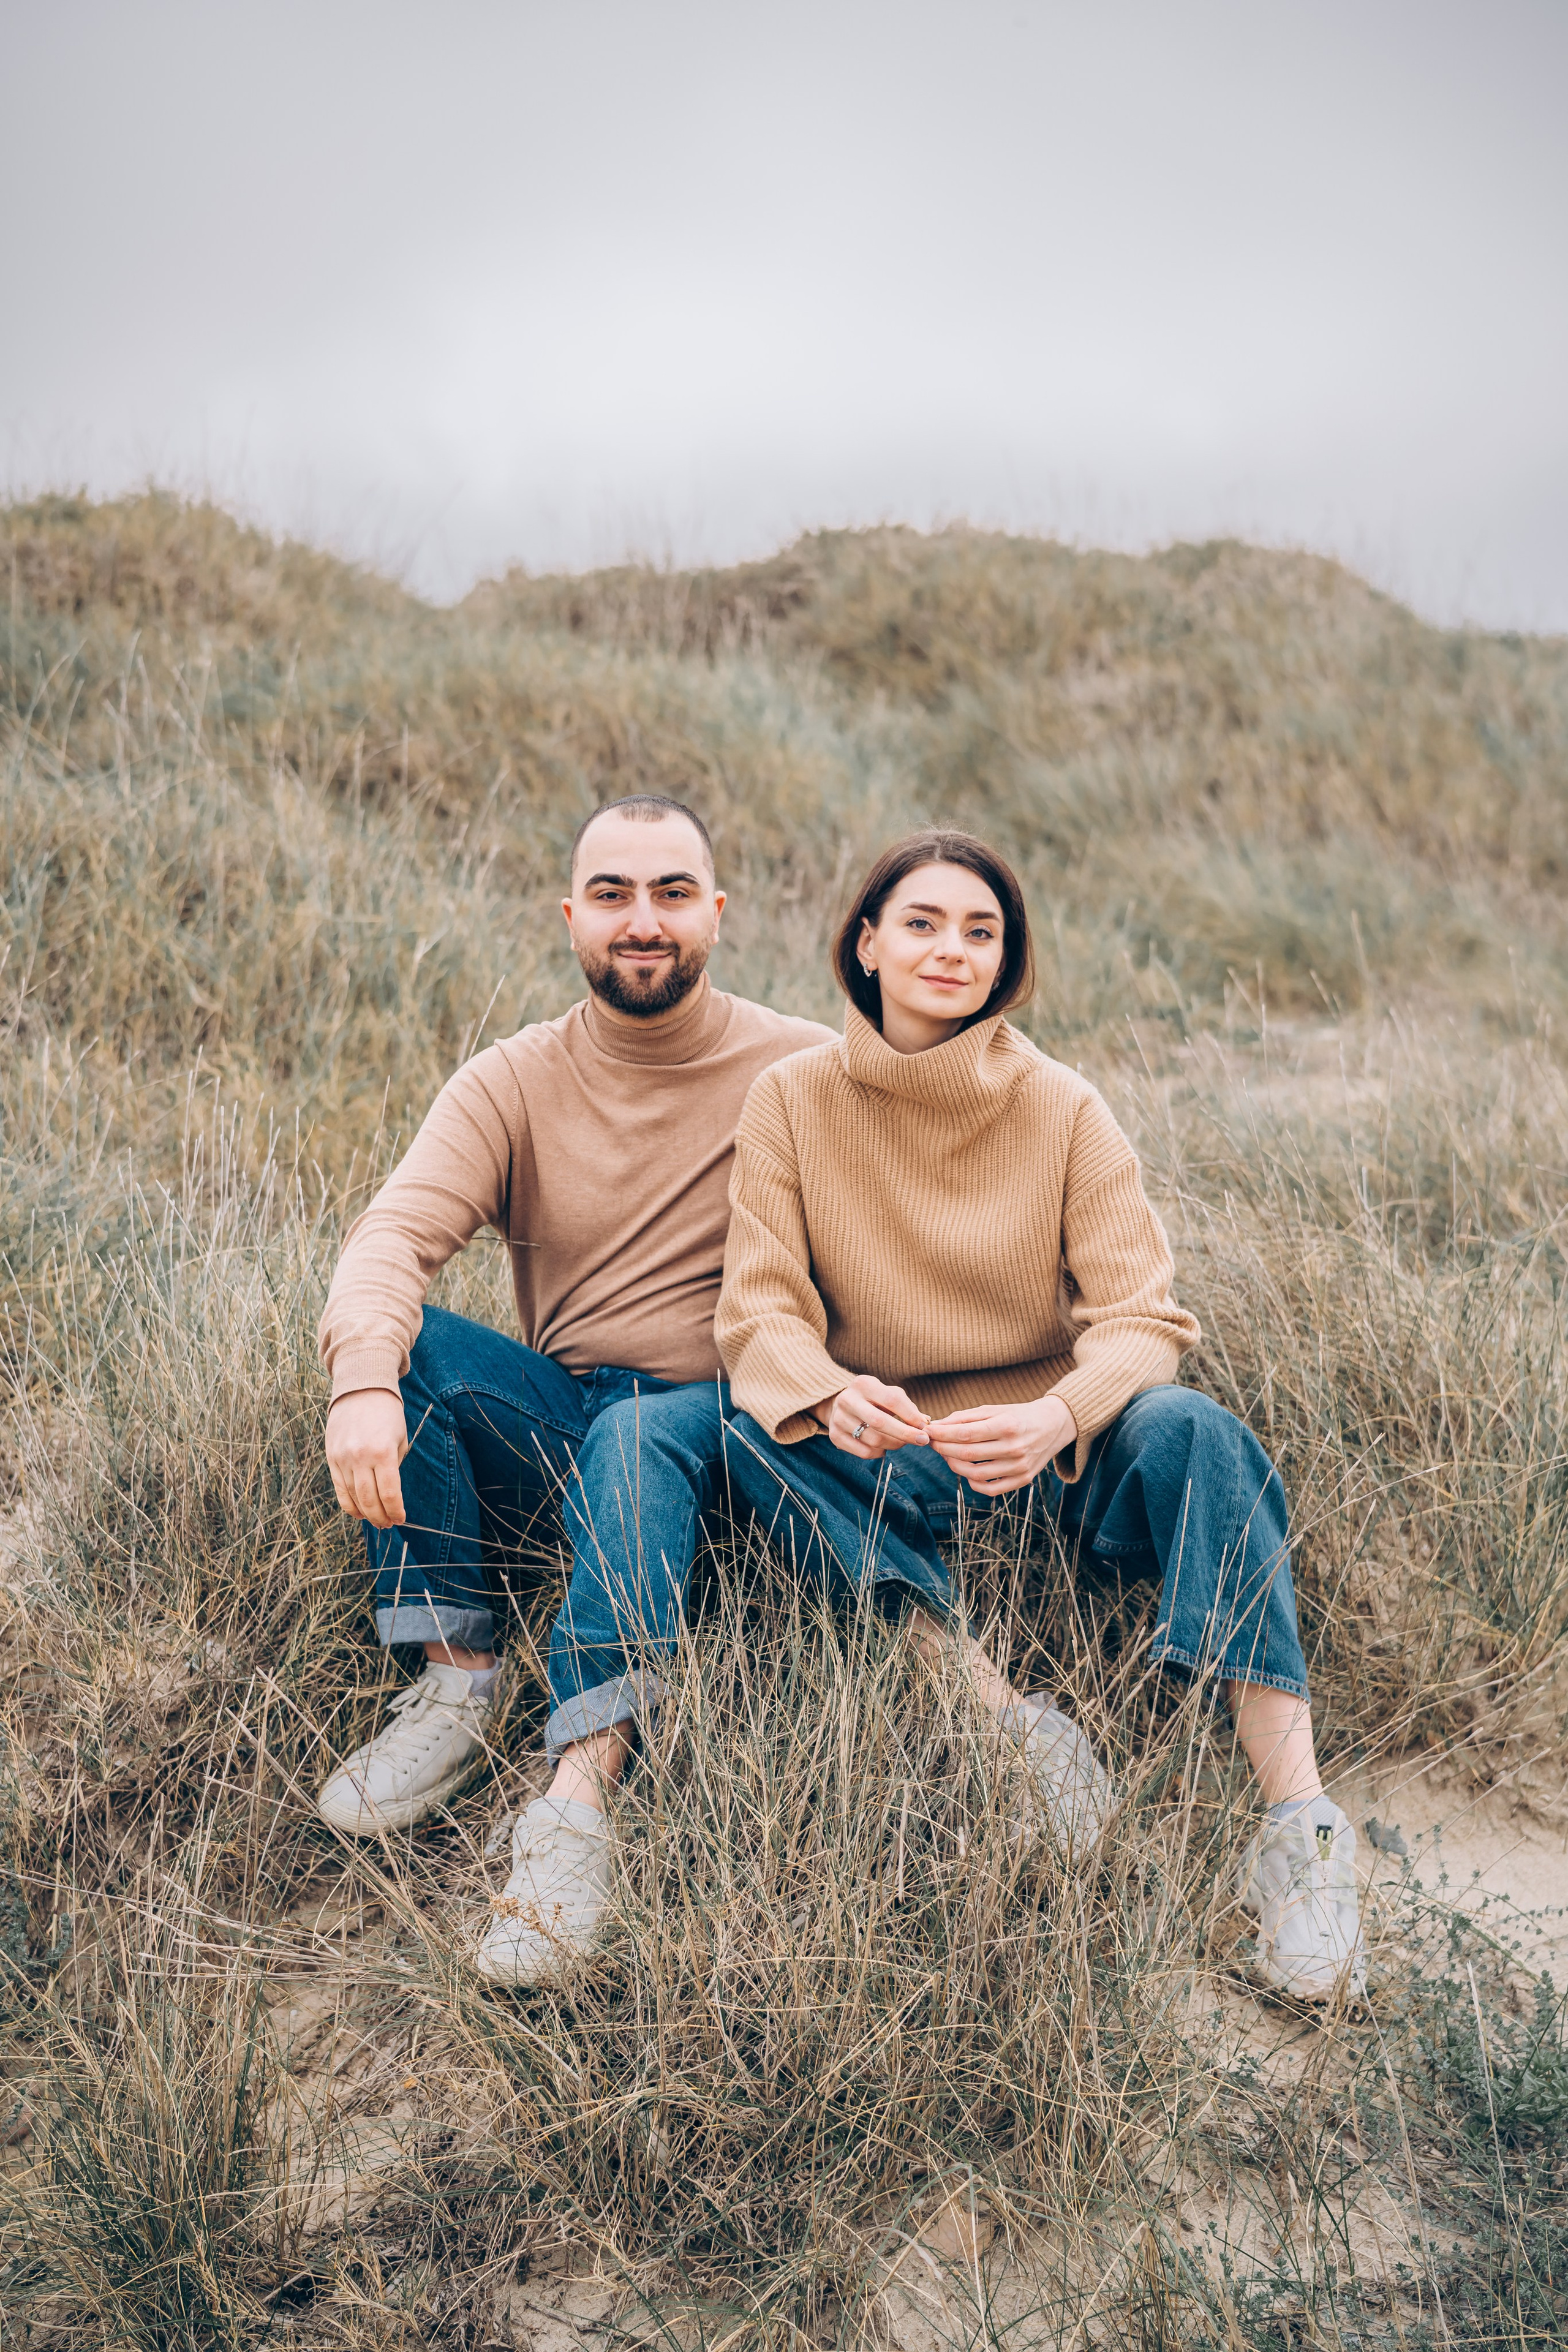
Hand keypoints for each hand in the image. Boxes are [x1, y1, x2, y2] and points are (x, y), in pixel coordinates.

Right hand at [326, 1389, 408, 1527]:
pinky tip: (358, 1512)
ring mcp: (343, 1458)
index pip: (389, 1492)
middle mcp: (360, 1457)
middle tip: (388, 1524)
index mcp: (383, 1452)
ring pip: (353, 1496)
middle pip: (370, 1499)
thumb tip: (389, 1495)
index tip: (400, 1518)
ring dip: (366, 1513)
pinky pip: (339, 1488)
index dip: (395, 1510)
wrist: (361, 1390)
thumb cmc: (387, 1414)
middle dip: (381, 1516)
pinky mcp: (331, 1457)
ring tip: (376, 1520)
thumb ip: (394, 1467)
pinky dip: (348, 1504)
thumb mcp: (400, 1439)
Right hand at [814, 1374, 929, 1457]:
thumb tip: (925, 1422)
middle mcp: (848, 1399)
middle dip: (905, 1434)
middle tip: (922, 1441)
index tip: (924, 1427)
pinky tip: (884, 1447)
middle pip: (880, 1422)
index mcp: (863, 1384)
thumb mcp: (889, 1394)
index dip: (910, 1415)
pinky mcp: (835, 1436)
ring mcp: (839, 1419)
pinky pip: (864, 1452)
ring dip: (894, 1445)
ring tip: (902, 1442)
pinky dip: (880, 1453)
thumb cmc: (873, 1399)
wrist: (841, 1404)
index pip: (891, 1400)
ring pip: (874, 1440)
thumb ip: (907, 1407)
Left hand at [924, 1393, 1077, 1496]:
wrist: (1053, 1426)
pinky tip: (966, 1471)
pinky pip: (990, 1489)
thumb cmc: (1018, 1415)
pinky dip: (973, 1483)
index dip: (942, 1434)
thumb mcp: (994, 1409)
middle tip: (932, 1443)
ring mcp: (1020, 1467)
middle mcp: (1015, 1448)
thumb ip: (965, 1417)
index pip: (966, 1434)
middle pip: (968, 1454)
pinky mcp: (1023, 1480)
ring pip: (975, 1474)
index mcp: (1007, 1425)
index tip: (928, 1431)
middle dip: (943, 1448)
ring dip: (954, 1465)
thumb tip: (937, 1426)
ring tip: (947, 1455)